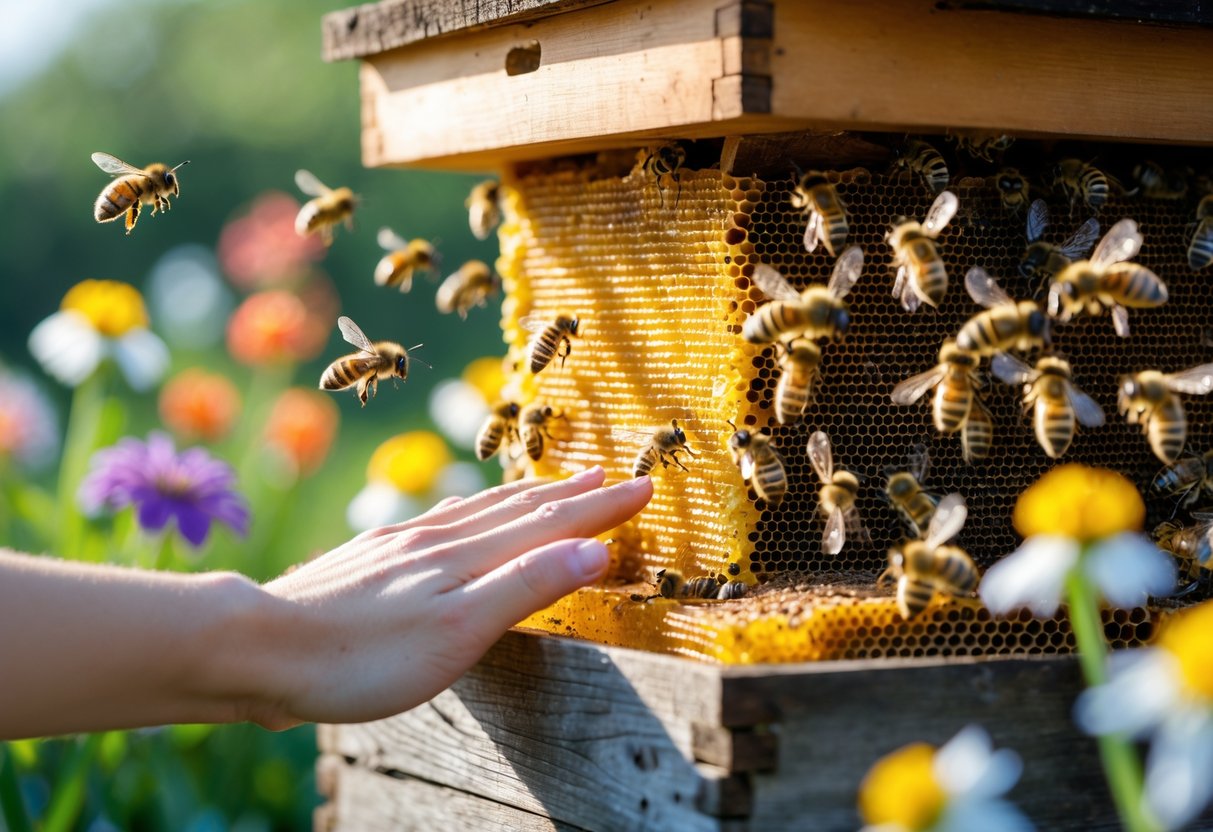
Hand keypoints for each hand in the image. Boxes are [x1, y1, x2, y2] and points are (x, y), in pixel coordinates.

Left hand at [243, 466, 651, 728]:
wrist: (260, 647)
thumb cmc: (362, 656)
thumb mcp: (458, 631)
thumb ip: (527, 586)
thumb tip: (594, 550)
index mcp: (466, 556)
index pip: (551, 523)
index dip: (600, 507)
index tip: (645, 487)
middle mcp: (438, 538)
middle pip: (520, 508)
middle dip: (572, 493)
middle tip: (612, 472)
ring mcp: (402, 544)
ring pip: (480, 510)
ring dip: (526, 496)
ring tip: (552, 483)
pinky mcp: (373, 557)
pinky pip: (442, 520)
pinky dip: (473, 510)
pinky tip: (459, 514)